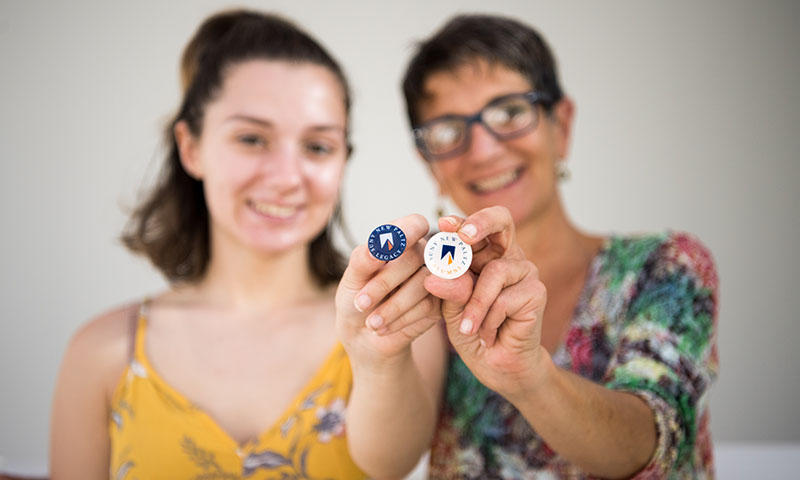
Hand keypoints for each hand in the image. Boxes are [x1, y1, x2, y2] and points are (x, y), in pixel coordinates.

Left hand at [336, 214, 441, 367]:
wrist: (362, 335)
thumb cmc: (356, 300)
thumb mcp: (352, 280)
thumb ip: (362, 260)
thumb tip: (376, 248)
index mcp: (400, 240)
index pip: (414, 224)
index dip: (408, 230)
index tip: (394, 240)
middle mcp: (421, 255)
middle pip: (414, 257)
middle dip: (384, 282)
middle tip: (361, 303)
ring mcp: (434, 280)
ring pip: (423, 284)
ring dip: (393, 306)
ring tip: (371, 322)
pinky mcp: (439, 304)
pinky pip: (427, 307)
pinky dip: (400, 319)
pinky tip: (383, 327)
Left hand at [424, 206, 547, 397]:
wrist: (497, 366)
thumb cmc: (472, 332)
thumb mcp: (451, 310)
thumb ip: (448, 290)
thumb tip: (435, 275)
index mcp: (483, 253)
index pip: (473, 227)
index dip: (460, 222)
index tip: (442, 224)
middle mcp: (507, 255)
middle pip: (501, 220)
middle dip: (480, 223)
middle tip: (463, 236)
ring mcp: (525, 271)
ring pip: (494, 271)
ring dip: (475, 305)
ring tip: (467, 328)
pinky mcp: (536, 291)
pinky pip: (504, 298)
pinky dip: (488, 320)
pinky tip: (489, 335)